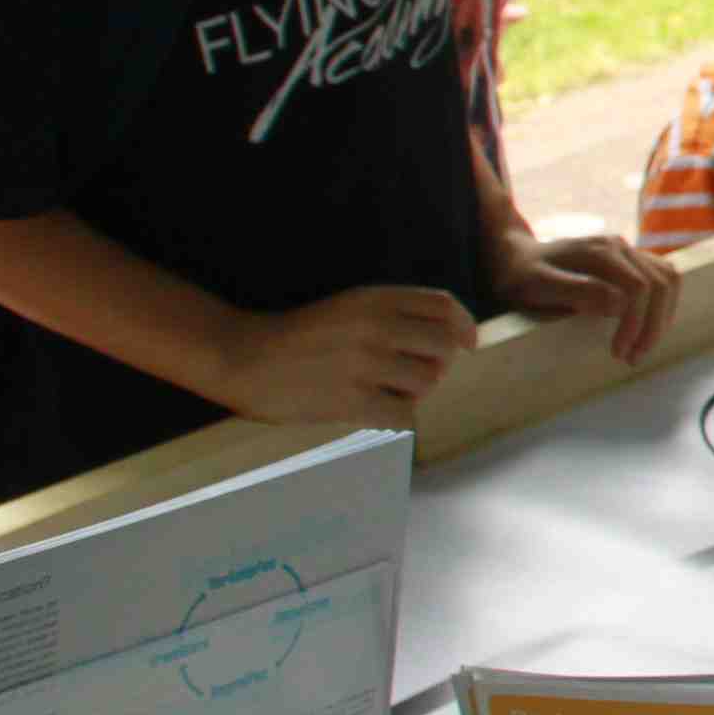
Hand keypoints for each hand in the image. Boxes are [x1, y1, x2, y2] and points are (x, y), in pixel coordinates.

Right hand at [214, 285, 479, 422]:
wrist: (245, 357)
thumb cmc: (301, 335)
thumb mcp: (350, 306)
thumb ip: (395, 313)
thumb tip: (450, 338)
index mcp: (375, 299)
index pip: (443, 306)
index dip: (464, 326)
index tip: (468, 344)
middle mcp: (374, 327)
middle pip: (443, 346)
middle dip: (439, 365)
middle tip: (416, 375)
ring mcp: (363, 364)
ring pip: (426, 381)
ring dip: (415, 391)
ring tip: (387, 391)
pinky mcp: (349, 399)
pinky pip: (404, 413)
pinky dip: (398, 415)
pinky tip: (377, 410)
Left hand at [491, 227, 676, 367]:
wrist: (515, 260)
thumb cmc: (522, 277)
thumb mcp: (539, 286)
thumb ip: (578, 291)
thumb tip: (619, 304)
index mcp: (600, 250)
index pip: (639, 286)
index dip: (636, 322)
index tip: (618, 352)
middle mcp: (619, 245)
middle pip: (661, 282)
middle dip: (653, 325)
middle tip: (633, 357)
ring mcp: (626, 251)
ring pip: (668, 279)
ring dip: (662, 316)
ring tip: (642, 347)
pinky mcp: (629, 261)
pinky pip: (661, 279)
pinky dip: (662, 306)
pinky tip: (646, 329)